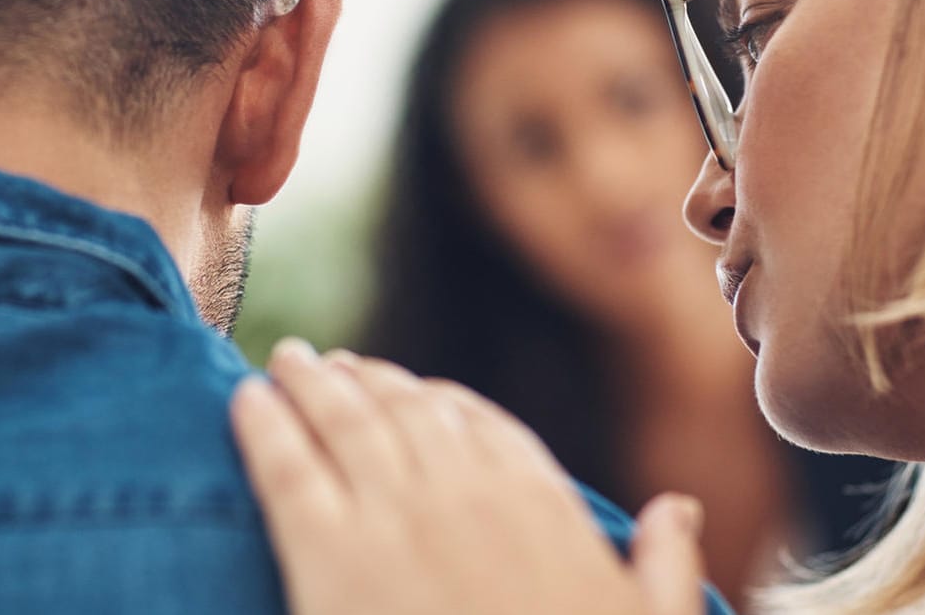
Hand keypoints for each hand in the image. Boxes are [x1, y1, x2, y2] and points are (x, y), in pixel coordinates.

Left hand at [230, 340, 707, 614]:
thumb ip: (663, 562)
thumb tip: (679, 508)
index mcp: (533, 500)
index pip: (477, 424)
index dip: (435, 400)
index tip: (411, 389)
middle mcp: (459, 490)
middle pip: (402, 408)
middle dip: (366, 380)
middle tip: (333, 363)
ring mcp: (388, 517)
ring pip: (341, 420)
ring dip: (310, 382)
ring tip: (287, 362)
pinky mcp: (323, 556)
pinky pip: (285, 467)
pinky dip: (263, 425)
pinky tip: (245, 401)